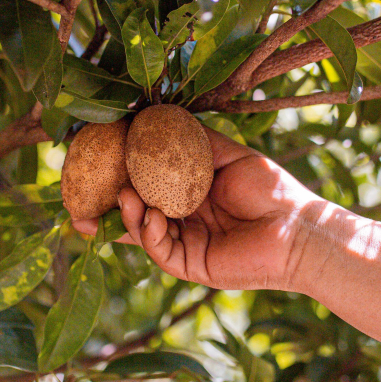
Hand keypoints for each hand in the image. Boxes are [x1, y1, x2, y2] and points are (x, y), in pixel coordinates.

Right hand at [72, 129, 327, 291]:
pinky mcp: (192, 265)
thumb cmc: (271, 190)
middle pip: (132, 212)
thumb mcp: (228, 156)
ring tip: (124, 196)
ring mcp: (185, 244)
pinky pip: (161, 251)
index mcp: (187, 195)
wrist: (299, 226)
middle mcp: (181, 220)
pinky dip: (149, 234)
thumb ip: (195, 141)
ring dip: (127, 215)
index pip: (143, 185)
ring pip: (141, 232)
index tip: (95, 158)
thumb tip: (157, 116)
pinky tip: (148, 216)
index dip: (117, 175)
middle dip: (105, 204)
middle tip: (81, 190)